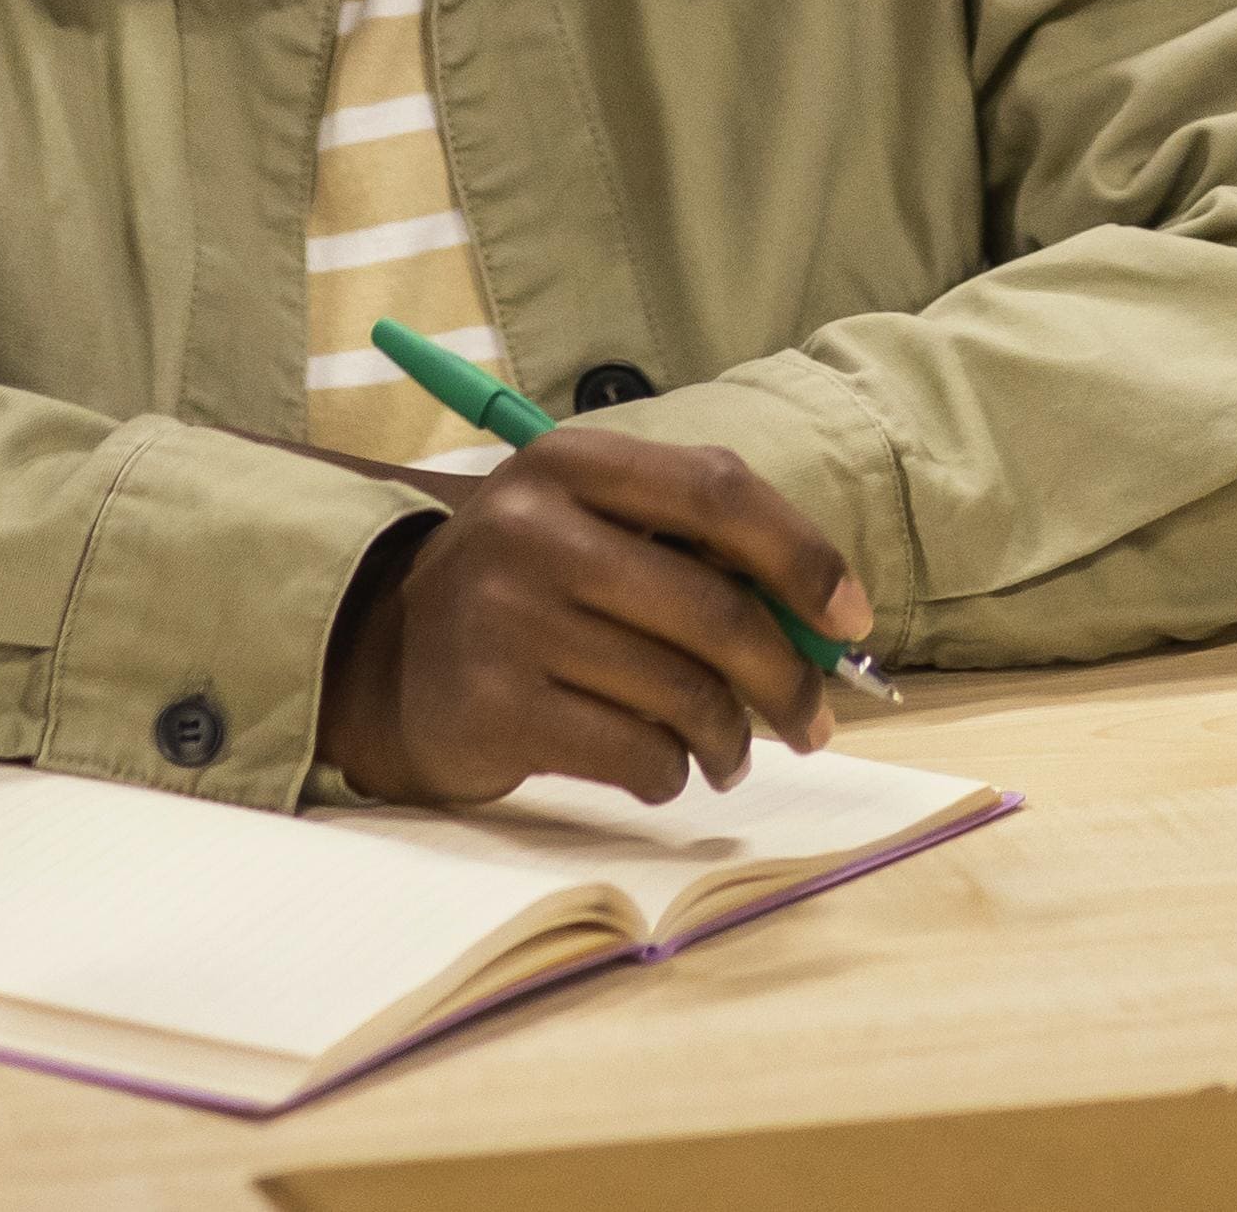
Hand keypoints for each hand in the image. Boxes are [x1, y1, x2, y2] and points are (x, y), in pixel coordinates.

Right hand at [316, 428, 869, 807]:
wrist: (384, 662)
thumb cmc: (531, 592)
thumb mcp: (593, 528)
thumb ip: (696, 553)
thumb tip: (829, 627)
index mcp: (569, 462)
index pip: (717, 489)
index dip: (802, 555)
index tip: (852, 618)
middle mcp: (532, 529)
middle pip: (714, 608)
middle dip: (788, 677)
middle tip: (813, 722)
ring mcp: (507, 619)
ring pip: (683, 693)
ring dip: (731, 738)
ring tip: (730, 752)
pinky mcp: (494, 707)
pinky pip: (636, 753)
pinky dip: (672, 773)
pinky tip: (666, 769)